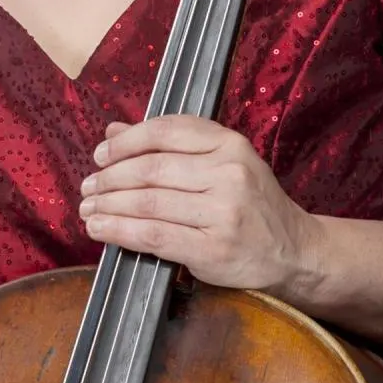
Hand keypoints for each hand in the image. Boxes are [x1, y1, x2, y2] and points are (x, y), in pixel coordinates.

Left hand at [79, 115, 319, 294]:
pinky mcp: (213, 249)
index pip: (165, 131)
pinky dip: (120, 231)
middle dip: (109, 178)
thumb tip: (113, 131)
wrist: (295, 251)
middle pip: (151, 168)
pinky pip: (154, 235)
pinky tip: (101, 229)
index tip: (100, 155)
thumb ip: (170, 144)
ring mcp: (223, 213)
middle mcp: (229, 174)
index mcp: (230, 145)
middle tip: (88, 187)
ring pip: (148, 202)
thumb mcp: (222, 163)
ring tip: (88, 209)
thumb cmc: (252, 204)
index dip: (124, 143)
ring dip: (108, 205)